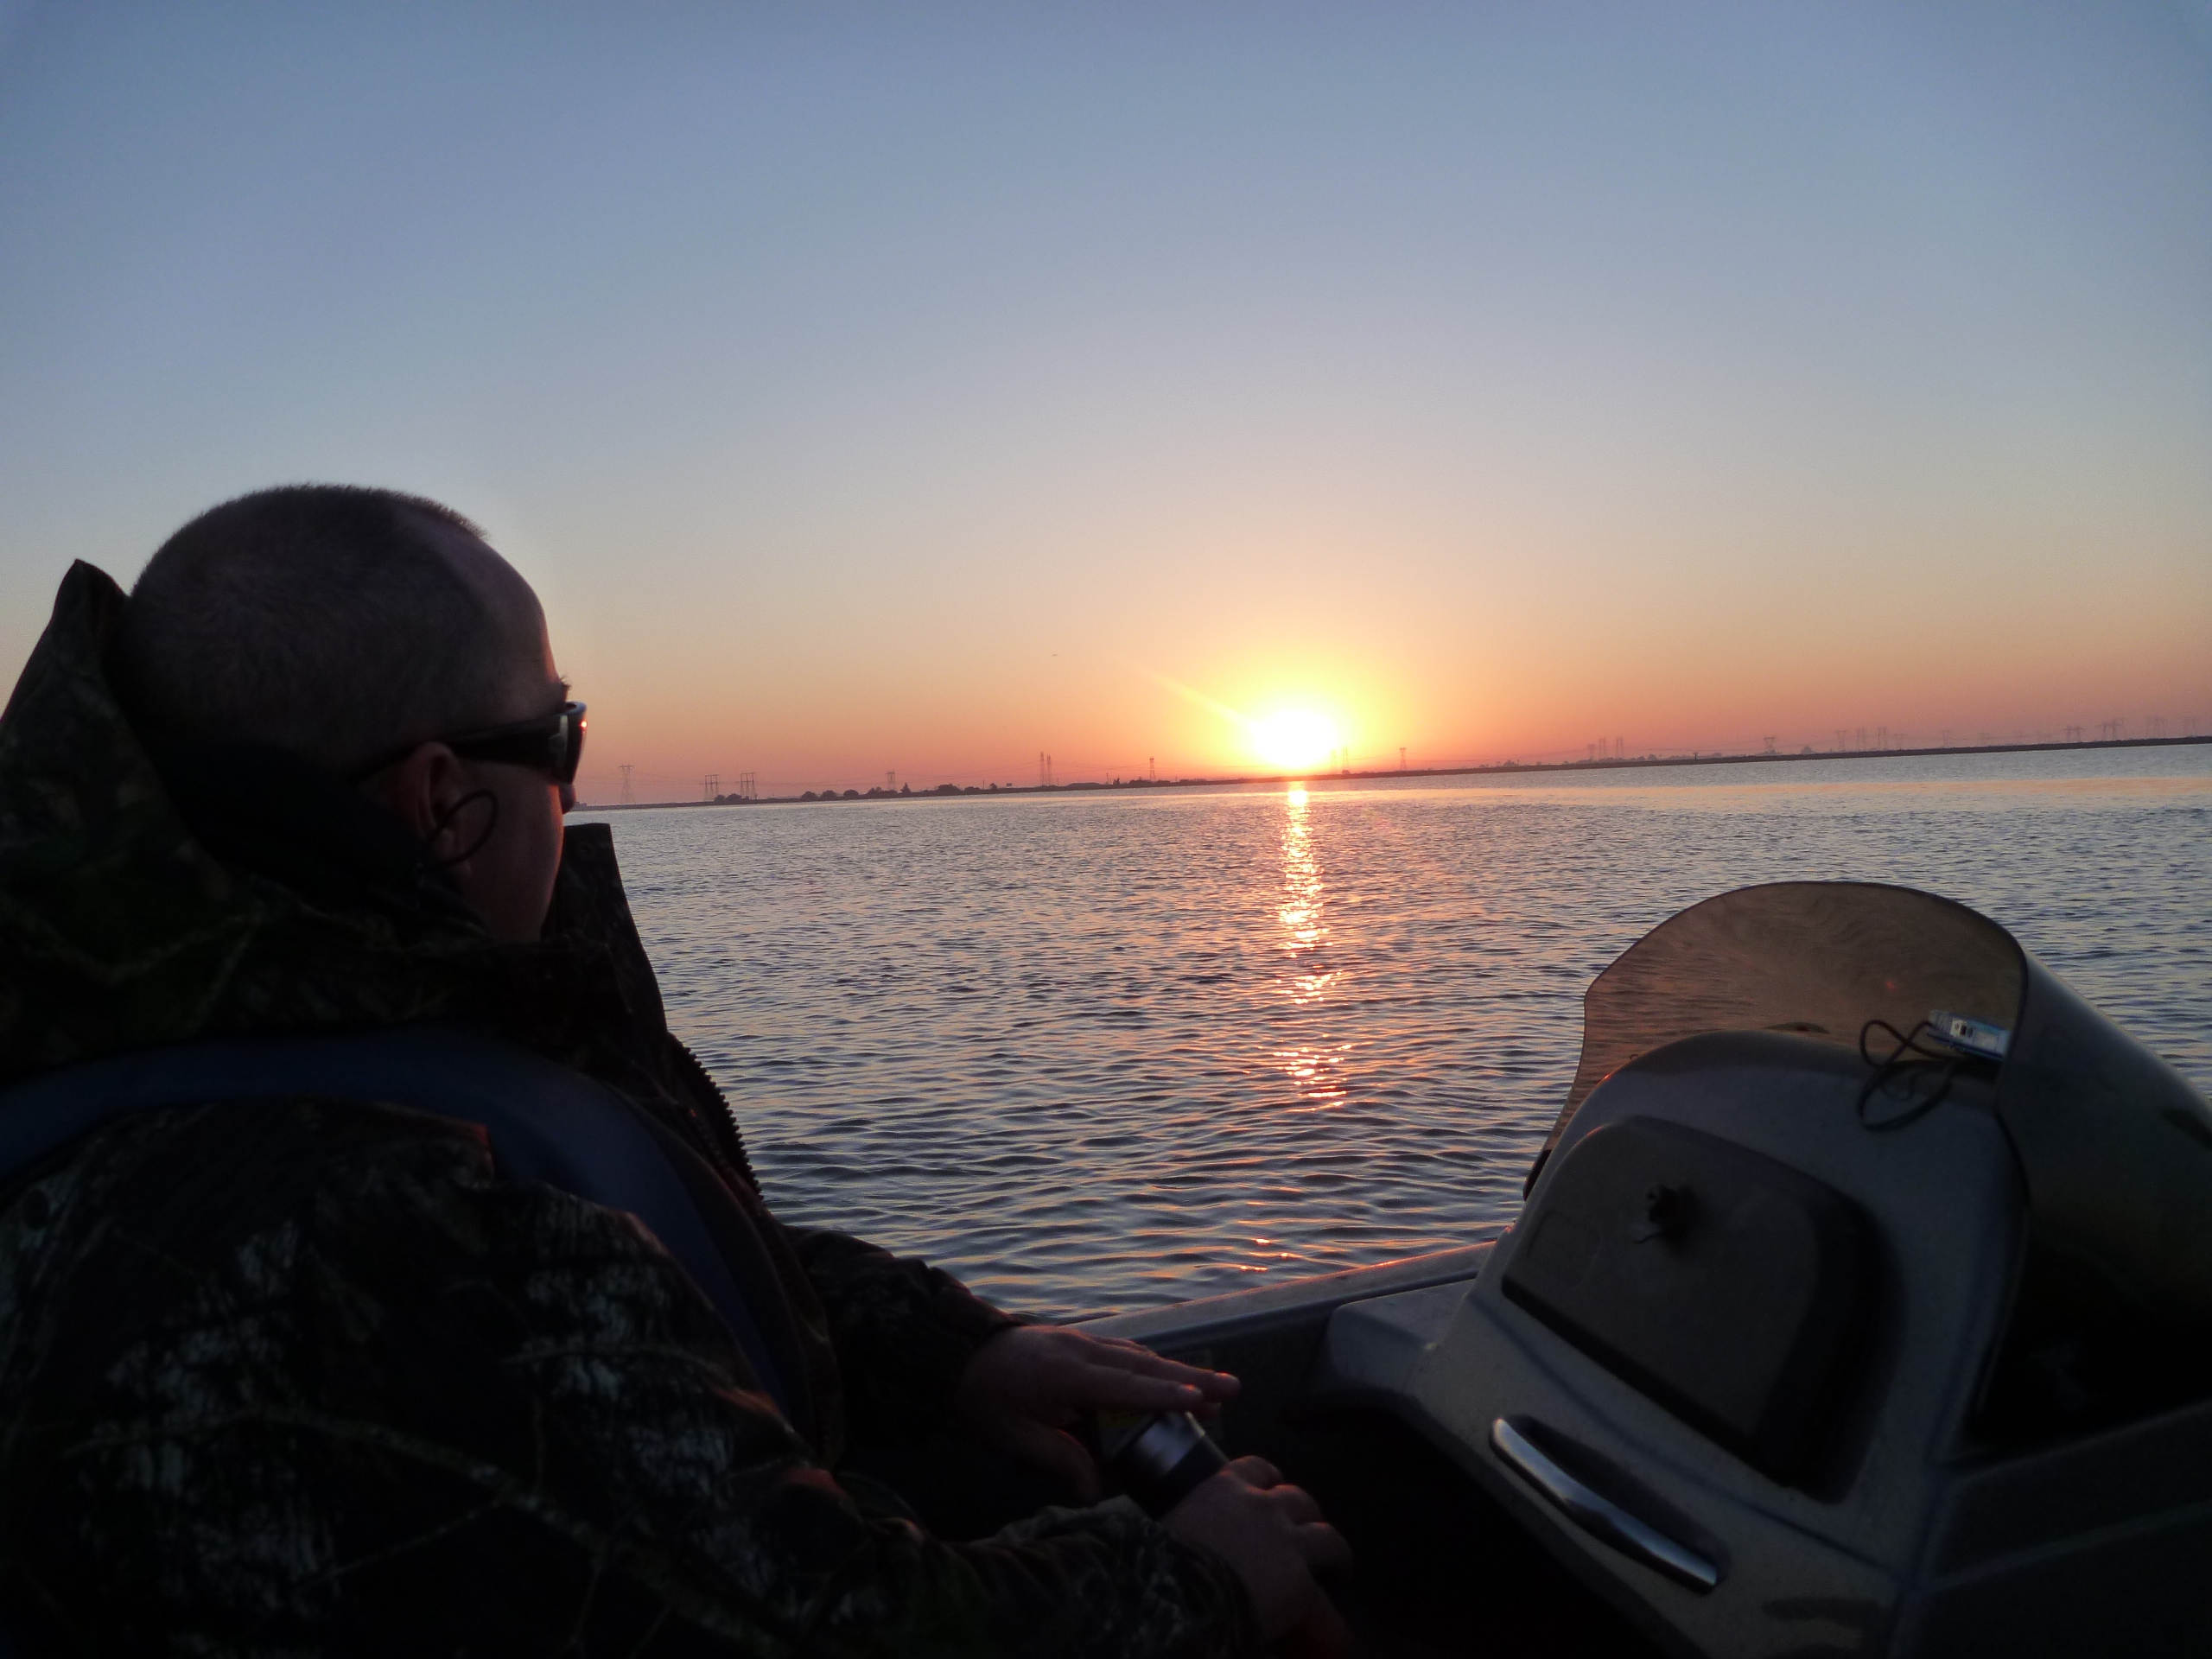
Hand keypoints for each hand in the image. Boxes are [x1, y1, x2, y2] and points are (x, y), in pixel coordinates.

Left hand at [954, 1324, 1239, 1499]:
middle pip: (1144, 1365)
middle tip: (1234, 1391)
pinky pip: (1122, 1353)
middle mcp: (1080, 1350)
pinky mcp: (1076, 1343)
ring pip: (1137, 1357)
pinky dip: (1149, 1367)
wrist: (952, 1354)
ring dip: (1175, 1373)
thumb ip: (1058, 1461)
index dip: (1164, 1394)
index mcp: (1065, 1374)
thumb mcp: (1013, 1437)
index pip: (1125, 1385)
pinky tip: (1165, 1378)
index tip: (1202, 1399)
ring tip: (1213, 1393)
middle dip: (1191, 1378)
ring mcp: (1079, 1342)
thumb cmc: (981, 1398)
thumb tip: (1095, 1496)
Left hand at [1165, 1457, 1351, 1656]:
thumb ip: (1271, 1651)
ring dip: (1305, 1514)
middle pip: (1329, 1543)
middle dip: (1335, 1559)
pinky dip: (1267, 1476)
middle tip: (1331, 1569)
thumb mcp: (1247, 1650)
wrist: (1162, 1582)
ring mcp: (1260, 1506)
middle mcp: (1288, 1541)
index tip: (1335, 1648)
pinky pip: (1257, 1467)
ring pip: (1300, 1499)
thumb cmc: (1208, 1625)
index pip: (1329, 1620)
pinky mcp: (1228, 1482)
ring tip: (1302, 1522)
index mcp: (1296, 1590)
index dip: (1335, 1637)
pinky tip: (1268, 1483)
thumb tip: (1280, 1655)